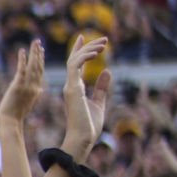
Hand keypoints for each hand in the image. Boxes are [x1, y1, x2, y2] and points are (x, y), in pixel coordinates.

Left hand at [0, 40, 44, 125]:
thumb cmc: (17, 114)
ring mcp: (27, 86)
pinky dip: (22, 60)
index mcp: (37, 90)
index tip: (41, 51)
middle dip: (39, 53)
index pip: (40, 72)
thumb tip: (40, 90)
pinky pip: (21, 70)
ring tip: (35, 43)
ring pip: (32, 66)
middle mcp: (34, 86)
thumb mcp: (30, 102)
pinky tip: (22, 51)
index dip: (41, 61)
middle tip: (38, 42)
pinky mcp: (18, 86)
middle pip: (38, 66)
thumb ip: (35, 94)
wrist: (10, 121)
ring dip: (34, 53)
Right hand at [60, 33, 110, 160]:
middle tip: (104, 39)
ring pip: (75, 60)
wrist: (82, 137)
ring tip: (104, 43)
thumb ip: (101, 87)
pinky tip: (97, 53)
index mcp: (75, 88)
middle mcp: (70, 85)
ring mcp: (70, 86)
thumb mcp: (99, 102)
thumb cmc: (89, 125)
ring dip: (89, 49)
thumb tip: (106, 71)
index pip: (76, 65)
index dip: (80, 51)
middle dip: (86, 46)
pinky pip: (75, 66)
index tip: (84, 38)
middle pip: (75, 59)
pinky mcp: (72, 88)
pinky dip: (85, 57)